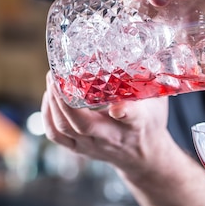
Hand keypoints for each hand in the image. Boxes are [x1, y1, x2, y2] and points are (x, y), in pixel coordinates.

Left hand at [41, 72, 171, 173]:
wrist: (143, 157)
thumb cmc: (149, 123)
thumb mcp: (157, 101)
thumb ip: (148, 79)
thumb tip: (140, 48)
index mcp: (137, 125)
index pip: (131, 118)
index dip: (124, 111)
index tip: (117, 106)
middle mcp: (112, 138)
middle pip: (84, 125)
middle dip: (64, 99)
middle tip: (56, 74)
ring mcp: (94, 146)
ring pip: (65, 129)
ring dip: (53, 104)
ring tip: (51, 79)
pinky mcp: (81, 149)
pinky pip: (57, 137)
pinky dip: (47, 116)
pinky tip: (48, 99)